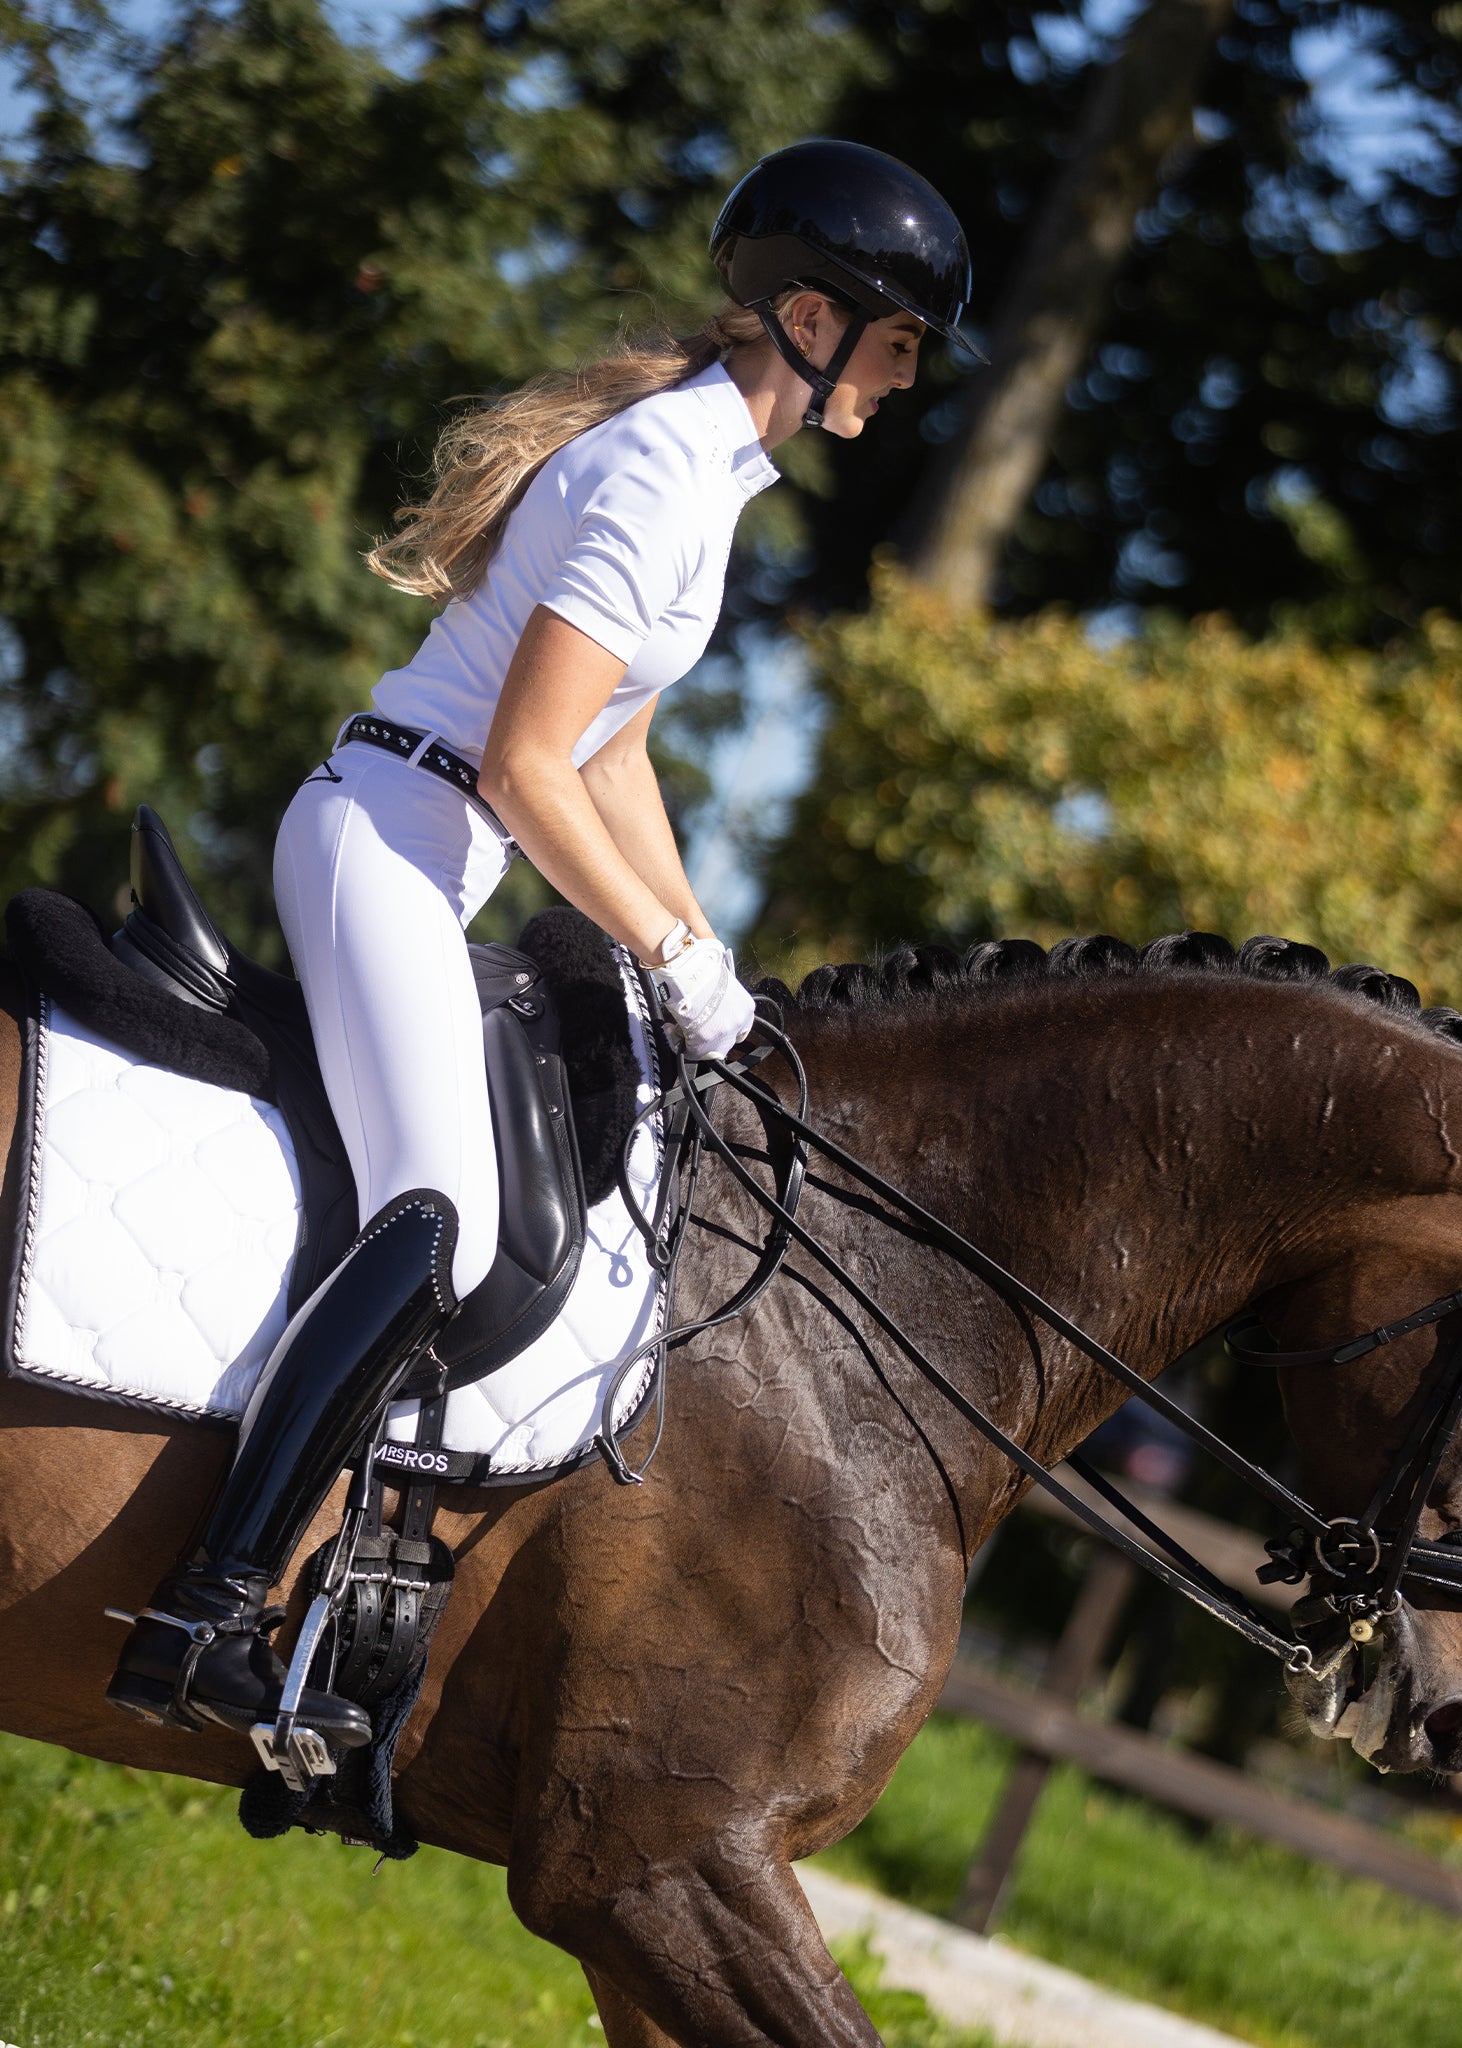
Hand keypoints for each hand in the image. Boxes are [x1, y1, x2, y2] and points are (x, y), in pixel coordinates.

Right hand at [652, 935, 755, 1060]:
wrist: (688, 969)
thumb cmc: (701, 969)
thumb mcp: (722, 985)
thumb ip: (722, 1001)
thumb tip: (712, 1007)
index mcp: (746, 1007)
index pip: (742, 1028)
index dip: (726, 1029)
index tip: (716, 1027)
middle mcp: (738, 1022)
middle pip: (727, 1041)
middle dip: (713, 1037)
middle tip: (698, 1029)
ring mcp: (723, 1033)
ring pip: (711, 1049)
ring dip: (698, 1041)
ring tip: (685, 1030)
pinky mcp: (704, 1041)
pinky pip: (694, 1052)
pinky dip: (684, 1045)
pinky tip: (676, 1032)